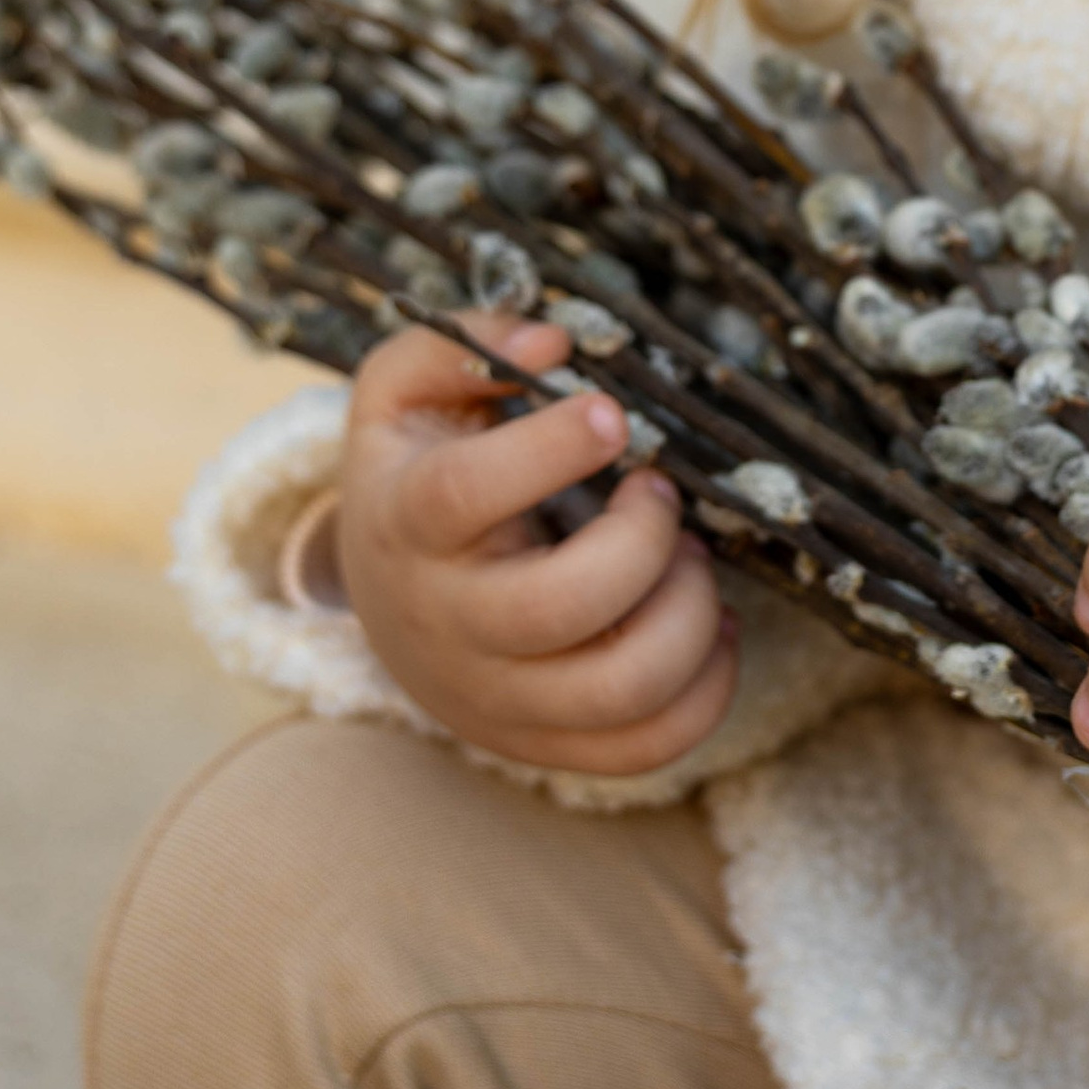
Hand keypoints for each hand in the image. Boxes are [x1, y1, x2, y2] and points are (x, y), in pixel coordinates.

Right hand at [328, 316, 736, 776]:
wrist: (382, 596)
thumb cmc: (414, 475)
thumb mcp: (404, 391)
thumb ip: (465, 344)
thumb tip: (552, 343)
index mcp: (407, 522)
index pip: (463, 495)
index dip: (548, 450)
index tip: (613, 413)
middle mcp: (445, 623)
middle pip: (558, 607)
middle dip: (642, 541)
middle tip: (658, 494)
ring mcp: (494, 697)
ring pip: (617, 689)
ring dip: (686, 615)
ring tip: (688, 559)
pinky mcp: (543, 744)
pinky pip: (645, 746)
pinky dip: (706, 688)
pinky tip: (705, 621)